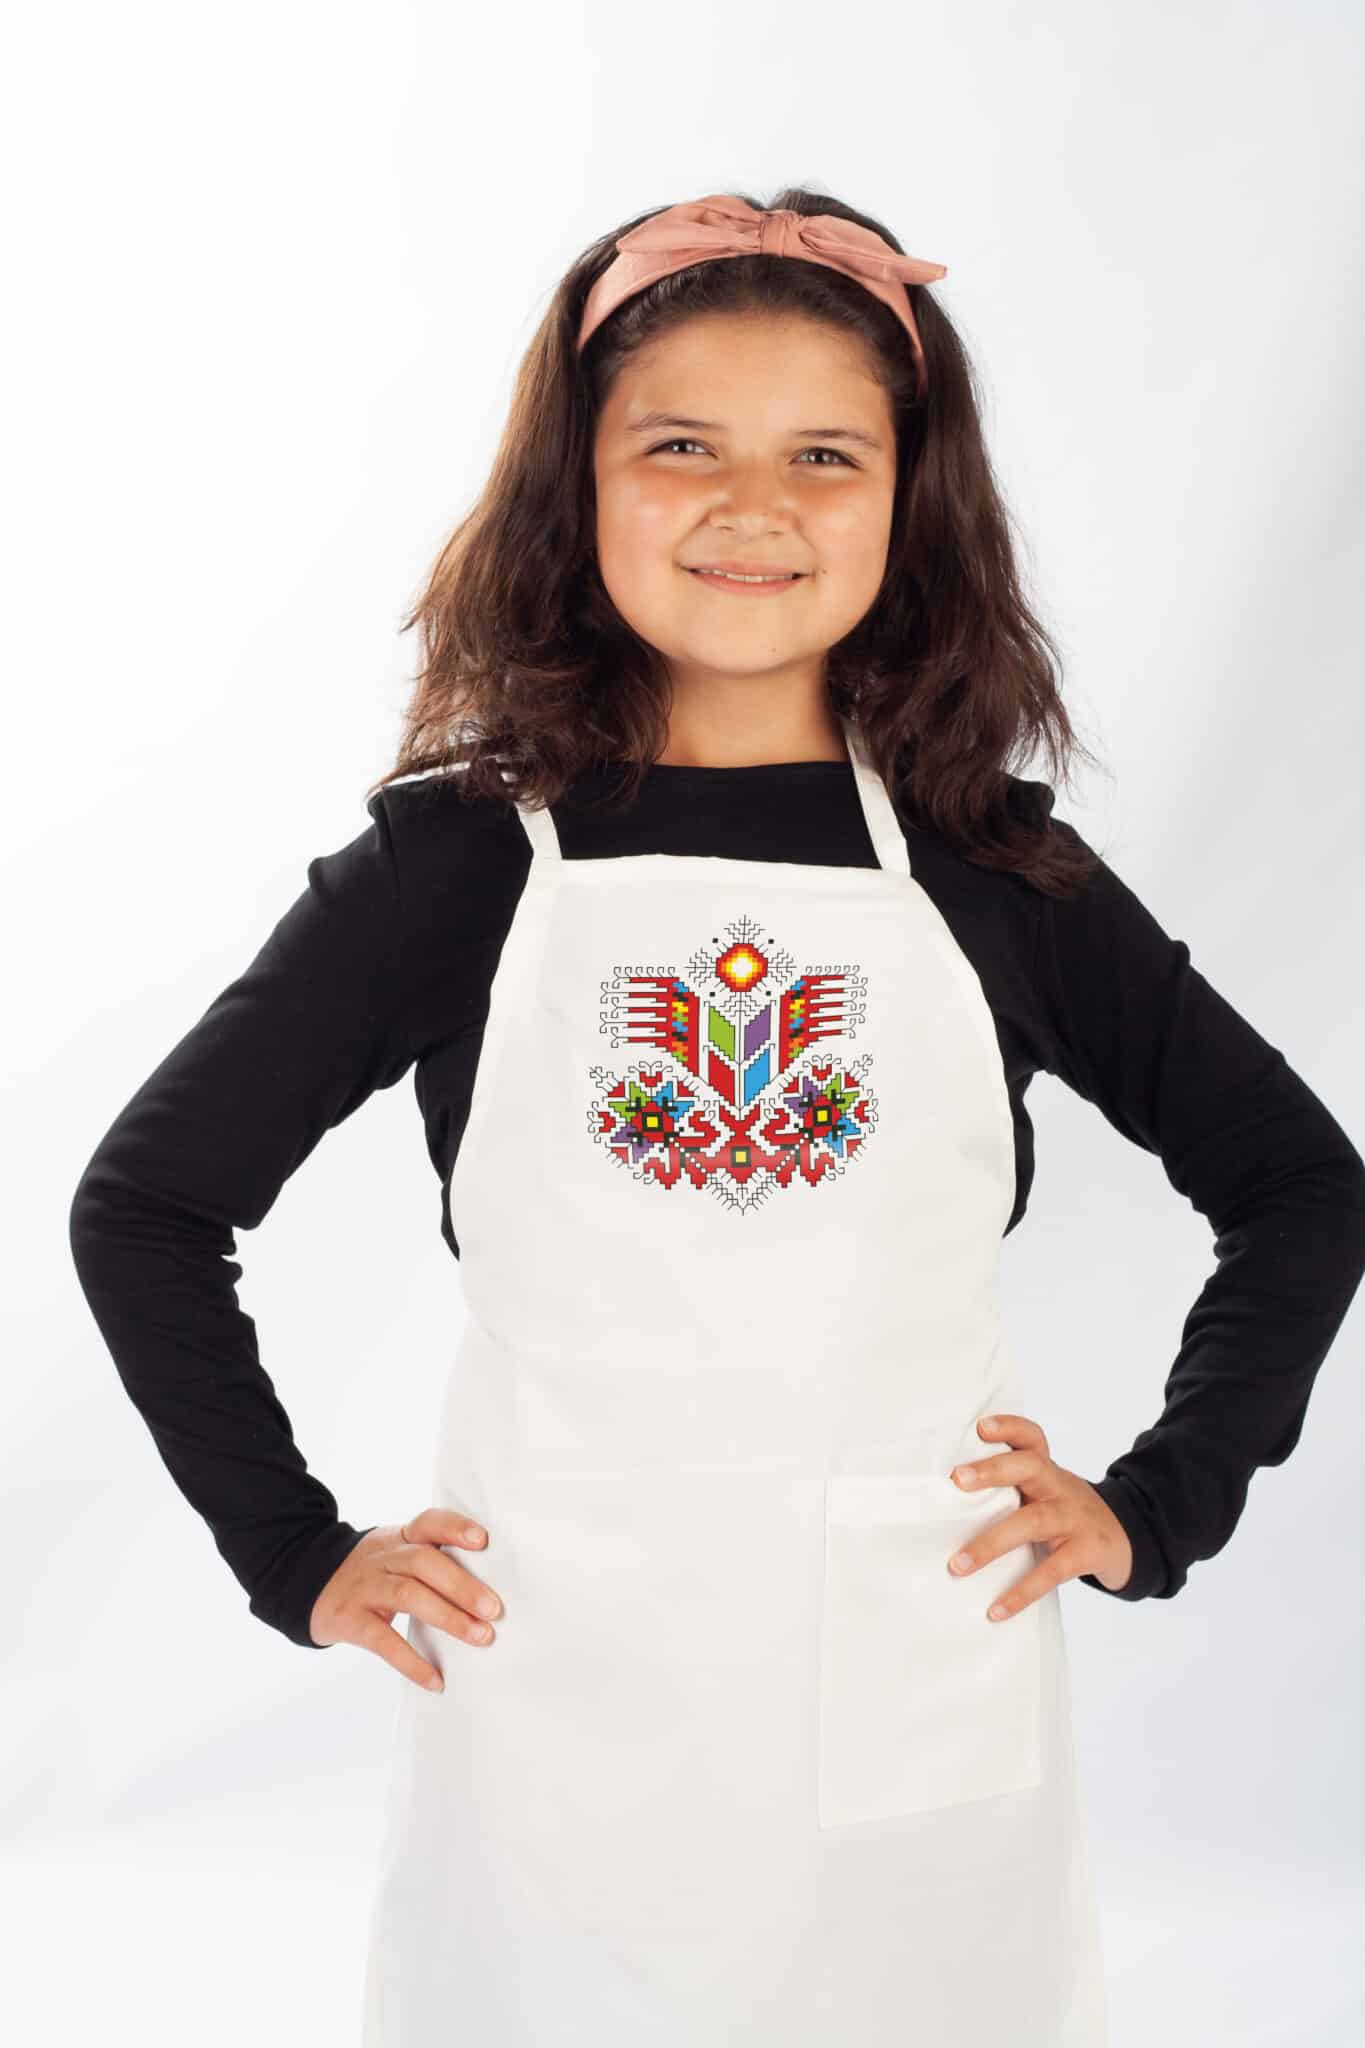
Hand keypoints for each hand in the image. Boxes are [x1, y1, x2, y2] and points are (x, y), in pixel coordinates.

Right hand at [308, 1508, 503, 1688]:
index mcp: (400, 1537)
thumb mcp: (394, 1555)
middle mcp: (382, 1557)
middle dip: (462, 1585)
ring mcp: (364, 1587)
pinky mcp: (349, 1620)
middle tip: (494, 1609)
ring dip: (448, 1617)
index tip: (483, 1540)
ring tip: (480, 1637)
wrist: (307, 1583)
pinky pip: (383, 1641)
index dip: (454, 1528)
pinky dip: (412, 1662)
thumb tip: (487, 1594)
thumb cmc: (371, 1572)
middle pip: (423, 1562)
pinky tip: (435, 1680)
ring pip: (408, 1595)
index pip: (429, 1522)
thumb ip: (431, 1562)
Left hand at [946, 1413, 1132, 1616]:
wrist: (1125, 1539)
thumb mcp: (1044, 1492)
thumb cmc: (1064, 1512)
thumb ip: (1008, 1490)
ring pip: (1034, 1521)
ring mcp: (1075, 1518)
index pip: (1030, 1437)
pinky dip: (1021, 1591)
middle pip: (1030, 1466)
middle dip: (993, 1470)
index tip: (980, 1427)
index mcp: (1046, 1468)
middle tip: (956, 1479)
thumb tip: (943, 1507)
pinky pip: (1051, 1571)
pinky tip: (995, 1610)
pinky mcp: (1086, 1552)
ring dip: (992, 1543)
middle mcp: (1060, 1486)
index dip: (1008, 1426)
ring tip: (958, 1565)